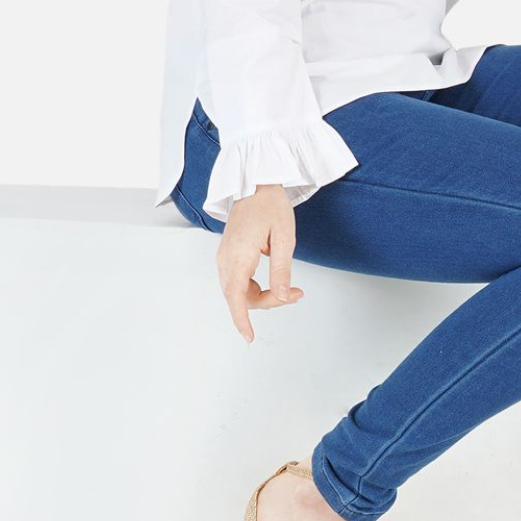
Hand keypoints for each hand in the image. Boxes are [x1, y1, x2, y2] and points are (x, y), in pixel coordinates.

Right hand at [215, 184, 304, 342]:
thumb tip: (283, 296)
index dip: (241, 320)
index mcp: (238, 255)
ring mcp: (224, 257)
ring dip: (261, 296)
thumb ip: (282, 269)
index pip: (236, 296)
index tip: (249, 337)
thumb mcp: (284, 237)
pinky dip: (254, 288)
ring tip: (290, 289)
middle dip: (267, 303)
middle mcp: (226, 259)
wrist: (255, 183)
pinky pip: (237, 281)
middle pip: (240, 297)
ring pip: (238, 291)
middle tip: (296, 294)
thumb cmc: (270, 205)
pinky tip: (273, 282)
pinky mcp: (228, 255)